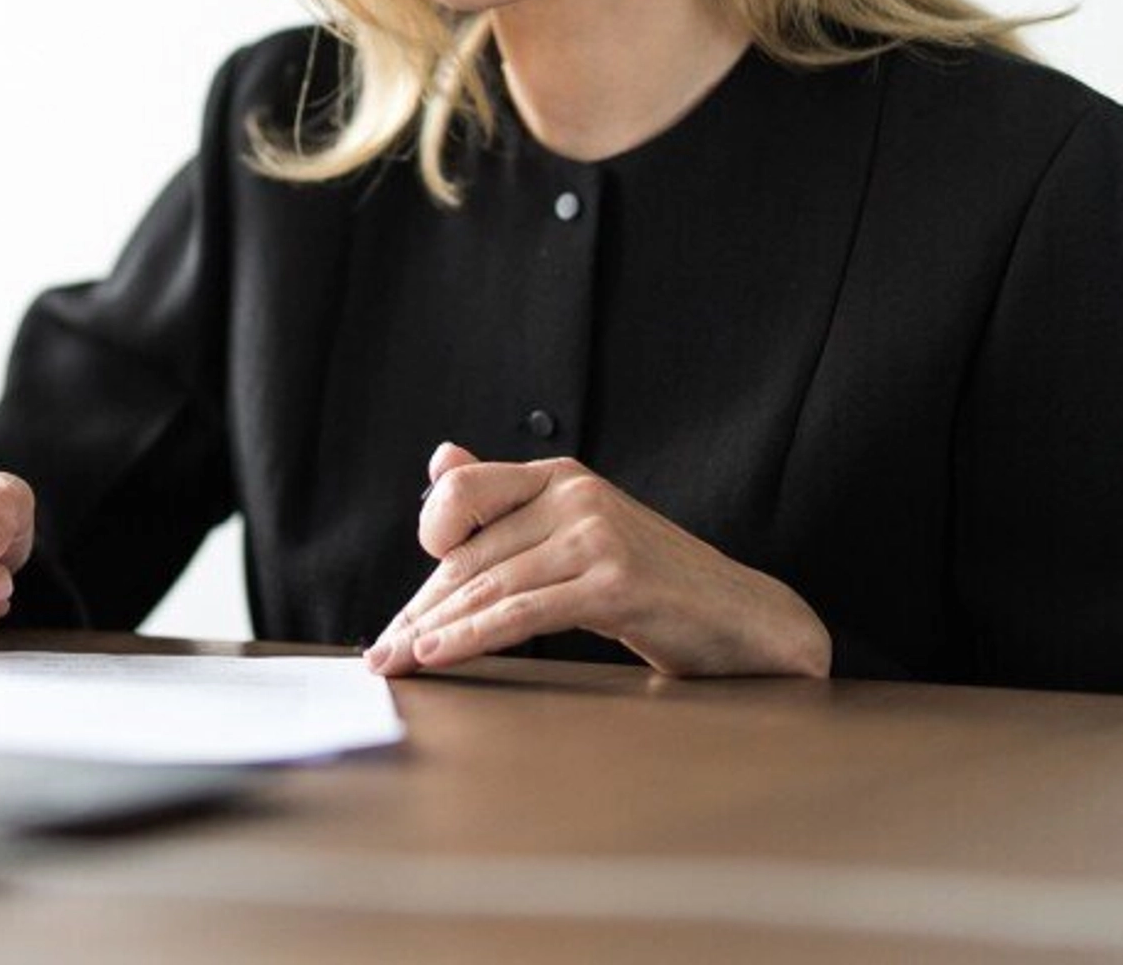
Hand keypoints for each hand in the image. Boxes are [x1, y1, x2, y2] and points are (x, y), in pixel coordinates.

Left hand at [365, 443, 829, 678]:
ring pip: (490, 584)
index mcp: (560, 474)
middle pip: (472, 556)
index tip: (404, 606)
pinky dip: (474, 635)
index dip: (427, 551)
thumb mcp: (577, 533)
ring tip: (395, 664)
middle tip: (380, 654)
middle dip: (420, 611)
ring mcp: (597, 534)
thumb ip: (509, 501)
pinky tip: (438, 656)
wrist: (743, 620)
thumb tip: (440, 458)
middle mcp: (576, 493)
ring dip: (434, 631)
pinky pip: (524, 611)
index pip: (464, 501)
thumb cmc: (652, 582)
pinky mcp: (615, 580)